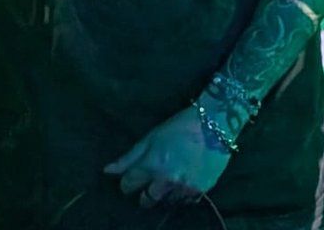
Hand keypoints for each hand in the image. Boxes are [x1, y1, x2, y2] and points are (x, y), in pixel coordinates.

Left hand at [103, 105, 231, 207]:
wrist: (216, 122)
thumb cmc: (181, 125)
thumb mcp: (152, 136)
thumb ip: (130, 156)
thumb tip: (107, 171)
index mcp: (151, 165)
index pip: (128, 185)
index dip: (129, 182)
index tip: (134, 177)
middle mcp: (166, 180)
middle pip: (147, 200)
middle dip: (146, 193)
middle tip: (154, 182)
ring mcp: (184, 187)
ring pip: (167, 202)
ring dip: (166, 194)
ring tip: (172, 180)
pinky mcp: (201, 189)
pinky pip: (186, 200)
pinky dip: (183, 193)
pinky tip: (186, 181)